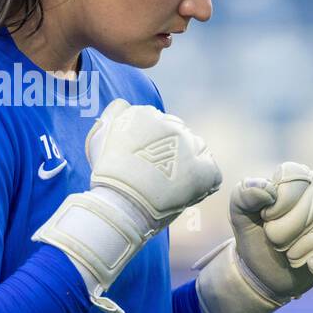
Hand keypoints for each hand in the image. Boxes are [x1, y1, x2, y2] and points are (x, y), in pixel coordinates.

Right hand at [33, 98, 220, 312]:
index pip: (160, 124)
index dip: (153, 144)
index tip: (144, 161)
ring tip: (169, 186)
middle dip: (171, 153)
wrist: (120, 207)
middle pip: (178, 136)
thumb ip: (114, 114)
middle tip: (156, 176)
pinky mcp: (205, 170)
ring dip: (187, 165)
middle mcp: (171, 125)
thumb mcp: (100, 136)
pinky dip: (203, 184)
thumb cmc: (107, 177)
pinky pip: (211, 173)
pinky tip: (185, 193)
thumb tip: (125, 105)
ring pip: (196, 150)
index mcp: (146, 114)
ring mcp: (190, 146)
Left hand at [193, 162, 312, 312]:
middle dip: (284, 232)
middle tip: (275, 241)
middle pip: (311, 205)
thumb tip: (267, 189)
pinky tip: (312, 267)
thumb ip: (244, 196)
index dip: (279, 203)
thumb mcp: (239, 216)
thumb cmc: (255, 237)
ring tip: (290, 254)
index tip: (266, 218)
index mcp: (295, 179)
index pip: (295, 176)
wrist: (265, 273)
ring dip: (300, 251)